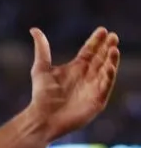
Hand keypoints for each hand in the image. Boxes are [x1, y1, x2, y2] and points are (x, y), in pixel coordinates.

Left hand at [27, 27, 119, 141]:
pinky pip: (105, 87)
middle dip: (107, 47)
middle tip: (113, 36)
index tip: (102, 30)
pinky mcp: (97, 101)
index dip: (96, 41)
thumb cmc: (41, 96)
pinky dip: (108, 77)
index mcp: (76, 68)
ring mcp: (93, 88)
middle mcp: (87, 76)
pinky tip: (109, 67)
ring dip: (111, 60)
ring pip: (106, 70)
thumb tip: (34, 29)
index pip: (90, 51)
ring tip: (114, 49)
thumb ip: (42, 49)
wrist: (41, 118)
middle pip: (101, 58)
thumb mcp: (41, 69)